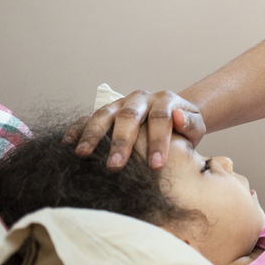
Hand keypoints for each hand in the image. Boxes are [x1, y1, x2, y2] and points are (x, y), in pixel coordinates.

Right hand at [66, 90, 204, 169]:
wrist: (173, 116)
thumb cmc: (184, 127)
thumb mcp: (196, 126)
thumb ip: (191, 123)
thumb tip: (178, 117)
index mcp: (165, 100)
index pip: (161, 119)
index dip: (158, 142)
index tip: (156, 166)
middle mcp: (140, 99)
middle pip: (129, 116)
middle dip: (121, 142)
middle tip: (115, 166)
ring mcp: (120, 103)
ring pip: (104, 114)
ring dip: (93, 135)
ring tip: (82, 154)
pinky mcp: (106, 112)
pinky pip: (88, 118)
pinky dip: (77, 129)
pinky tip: (67, 144)